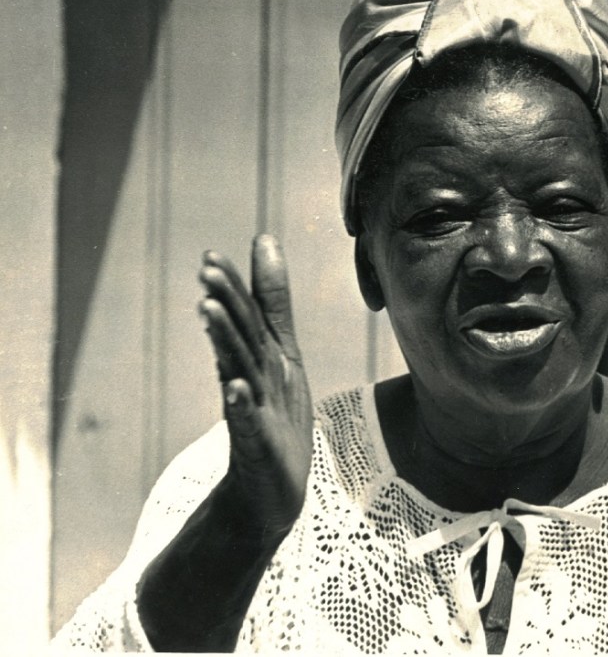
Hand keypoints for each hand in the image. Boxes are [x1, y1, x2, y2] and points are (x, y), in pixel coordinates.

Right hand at [198, 234, 312, 540]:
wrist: (274, 488)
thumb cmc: (276, 412)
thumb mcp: (281, 350)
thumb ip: (272, 300)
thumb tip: (264, 240)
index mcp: (259, 357)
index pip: (246, 317)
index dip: (232, 288)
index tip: (210, 257)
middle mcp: (251, 379)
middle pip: (240, 337)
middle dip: (225, 304)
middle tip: (205, 272)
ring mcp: (252, 412)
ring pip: (239, 370)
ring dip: (225, 341)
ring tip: (208, 310)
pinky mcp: (258, 445)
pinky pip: (247, 422)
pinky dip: (240, 404)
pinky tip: (233, 387)